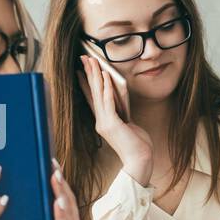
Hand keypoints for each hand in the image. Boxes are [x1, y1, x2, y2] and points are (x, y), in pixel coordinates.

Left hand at [26, 161, 83, 219]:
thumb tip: (27, 202)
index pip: (62, 197)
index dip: (57, 181)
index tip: (50, 164)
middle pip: (67, 200)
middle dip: (59, 181)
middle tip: (51, 164)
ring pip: (68, 211)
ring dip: (61, 193)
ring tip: (55, 177)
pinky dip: (61, 215)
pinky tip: (57, 203)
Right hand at [78, 54, 152, 185]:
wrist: (140, 161)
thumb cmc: (138, 145)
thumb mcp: (129, 125)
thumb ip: (123, 114)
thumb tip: (122, 103)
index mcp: (103, 122)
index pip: (92, 98)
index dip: (86, 83)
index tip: (80, 70)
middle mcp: (100, 121)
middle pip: (92, 92)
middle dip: (88, 73)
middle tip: (83, 58)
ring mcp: (105, 123)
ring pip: (98, 94)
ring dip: (95, 76)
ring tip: (91, 61)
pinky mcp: (112, 124)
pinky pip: (107, 102)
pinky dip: (106, 88)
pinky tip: (104, 76)